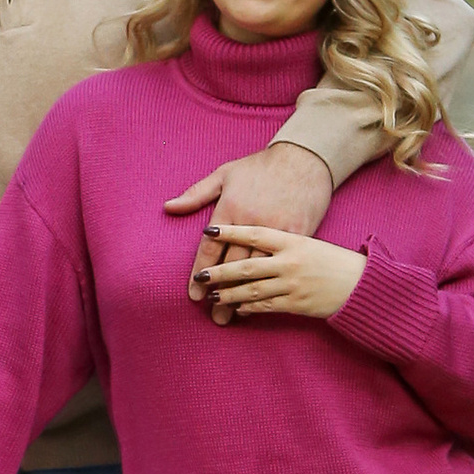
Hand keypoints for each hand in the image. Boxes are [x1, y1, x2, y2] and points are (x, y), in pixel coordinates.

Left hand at [165, 140, 332, 306]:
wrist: (305, 159)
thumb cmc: (262, 166)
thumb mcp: (225, 173)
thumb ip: (195, 193)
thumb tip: (168, 207)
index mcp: (231, 209)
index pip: (211, 248)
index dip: (200, 272)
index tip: (193, 293)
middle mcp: (252, 223)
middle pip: (231, 265)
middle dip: (219, 291)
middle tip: (209, 312)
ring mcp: (277, 232)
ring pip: (254, 272)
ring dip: (239, 294)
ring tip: (228, 314)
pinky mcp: (299, 238)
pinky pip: (279, 269)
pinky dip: (267, 285)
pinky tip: (254, 301)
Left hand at [194, 220, 366, 320]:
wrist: (361, 283)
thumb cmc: (331, 257)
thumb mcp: (309, 235)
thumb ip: (279, 232)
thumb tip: (251, 231)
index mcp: (293, 239)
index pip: (255, 233)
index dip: (230, 232)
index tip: (208, 232)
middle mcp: (291, 261)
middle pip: (247, 266)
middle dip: (220, 272)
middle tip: (200, 276)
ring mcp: (294, 284)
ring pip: (252, 289)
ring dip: (229, 294)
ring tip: (212, 295)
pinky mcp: (297, 304)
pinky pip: (266, 306)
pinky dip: (248, 306)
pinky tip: (236, 307)